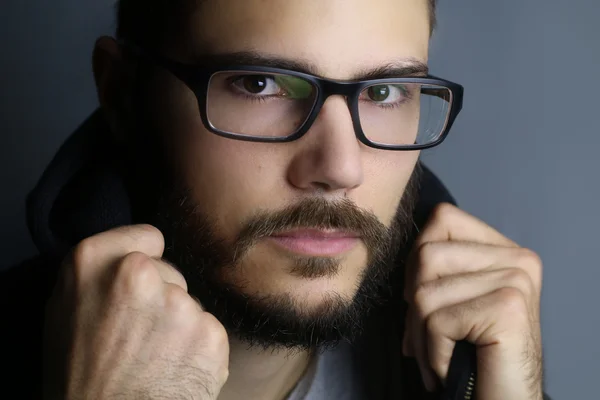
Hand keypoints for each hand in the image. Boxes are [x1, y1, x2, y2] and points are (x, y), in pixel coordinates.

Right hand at [43, 225, 229, 399]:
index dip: (148, 259)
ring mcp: (177, 303)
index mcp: (93, 261)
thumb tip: (129, 254)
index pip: (149, 237)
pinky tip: (174, 369)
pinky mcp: (208, 332)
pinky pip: (209, 329)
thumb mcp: (64, 314)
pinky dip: (199, 348)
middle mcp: (137, 274)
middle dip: (162, 297)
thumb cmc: (80, 377)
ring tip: (153, 358)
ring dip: (179, 326)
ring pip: (189, 304)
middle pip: (171, 273)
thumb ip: (96, 274)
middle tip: (136, 335)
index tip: (141, 281)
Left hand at [403, 204, 542, 399]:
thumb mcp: (454, 300)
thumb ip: (437, 268)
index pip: (443, 218)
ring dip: (420, 335)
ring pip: (424, 292)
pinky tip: (451, 367)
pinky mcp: (508, 308)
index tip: (423, 299)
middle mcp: (517, 258)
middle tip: (429, 338)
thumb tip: (389, 243)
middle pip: (426, 255)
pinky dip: (433, 353)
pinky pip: (436, 322)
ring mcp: (516, 280)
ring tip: (440, 354)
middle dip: (413, 306)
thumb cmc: (472, 355)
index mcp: (505, 249)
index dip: (417, 259)